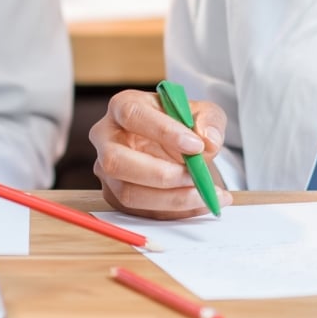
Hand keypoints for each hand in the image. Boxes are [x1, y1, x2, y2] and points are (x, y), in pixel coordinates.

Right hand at [90, 88, 226, 218]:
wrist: (180, 147)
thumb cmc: (182, 124)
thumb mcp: (203, 113)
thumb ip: (210, 121)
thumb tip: (209, 141)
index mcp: (122, 106)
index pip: (132, 115)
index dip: (163, 131)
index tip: (195, 145)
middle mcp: (106, 138)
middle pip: (116, 161)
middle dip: (160, 174)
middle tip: (194, 177)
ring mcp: (107, 170)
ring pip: (128, 193)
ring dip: (170, 198)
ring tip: (203, 193)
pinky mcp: (115, 195)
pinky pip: (141, 211)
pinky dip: (175, 210)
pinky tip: (199, 202)